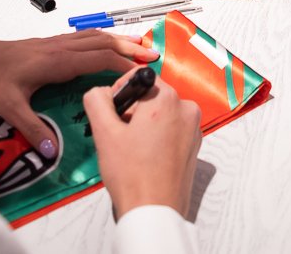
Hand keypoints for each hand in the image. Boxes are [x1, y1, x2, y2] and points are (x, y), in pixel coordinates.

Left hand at [0, 30, 158, 159]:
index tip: (142, 73)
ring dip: (118, 40)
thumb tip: (52, 153)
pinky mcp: (49, 43)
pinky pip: (83, 37)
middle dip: (129, 48)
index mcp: (55, 61)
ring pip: (94, 36)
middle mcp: (59, 47)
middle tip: (153, 54)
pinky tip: (107, 45)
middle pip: (102, 42)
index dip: (122, 65)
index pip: (98, 58)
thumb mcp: (9, 107)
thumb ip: (33, 129)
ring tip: (139, 44)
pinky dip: (102, 39)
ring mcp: (55, 42)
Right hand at [85, 70, 200, 219]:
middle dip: (131, 111)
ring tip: (132, 151)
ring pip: (160, 114)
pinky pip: (171, 130)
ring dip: (143, 125)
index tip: (113, 116)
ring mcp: (193, 129)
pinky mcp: (194, 146)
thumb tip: (99, 92)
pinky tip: (145, 158)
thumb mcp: (104, 132)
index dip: (119, 94)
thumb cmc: (132, 175)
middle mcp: (186, 108)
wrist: (153, 212)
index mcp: (167, 98)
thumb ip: (97, 100)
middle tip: (119, 137)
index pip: (137, 78)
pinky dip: (156, 138)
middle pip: (149, 96)